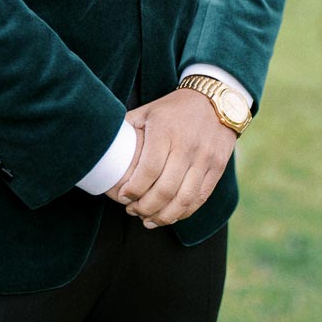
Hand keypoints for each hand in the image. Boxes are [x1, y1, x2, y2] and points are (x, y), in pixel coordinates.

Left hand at [112, 89, 235, 227]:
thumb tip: (105, 145)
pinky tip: (169, 216)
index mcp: (165, 130)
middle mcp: (187, 146)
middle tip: (132, 211)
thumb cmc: (173, 109)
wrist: (214, 101)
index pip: (149, 169)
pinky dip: (183, 212)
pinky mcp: (217, 168)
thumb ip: (128, 128)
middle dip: (146, 207)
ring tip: (148, 220)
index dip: (134, 189)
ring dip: (164, 216)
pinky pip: (200, 198)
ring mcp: (204, 158)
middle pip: (166, 189)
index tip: (123, 197)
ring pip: (184, 199)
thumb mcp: (148, 111)